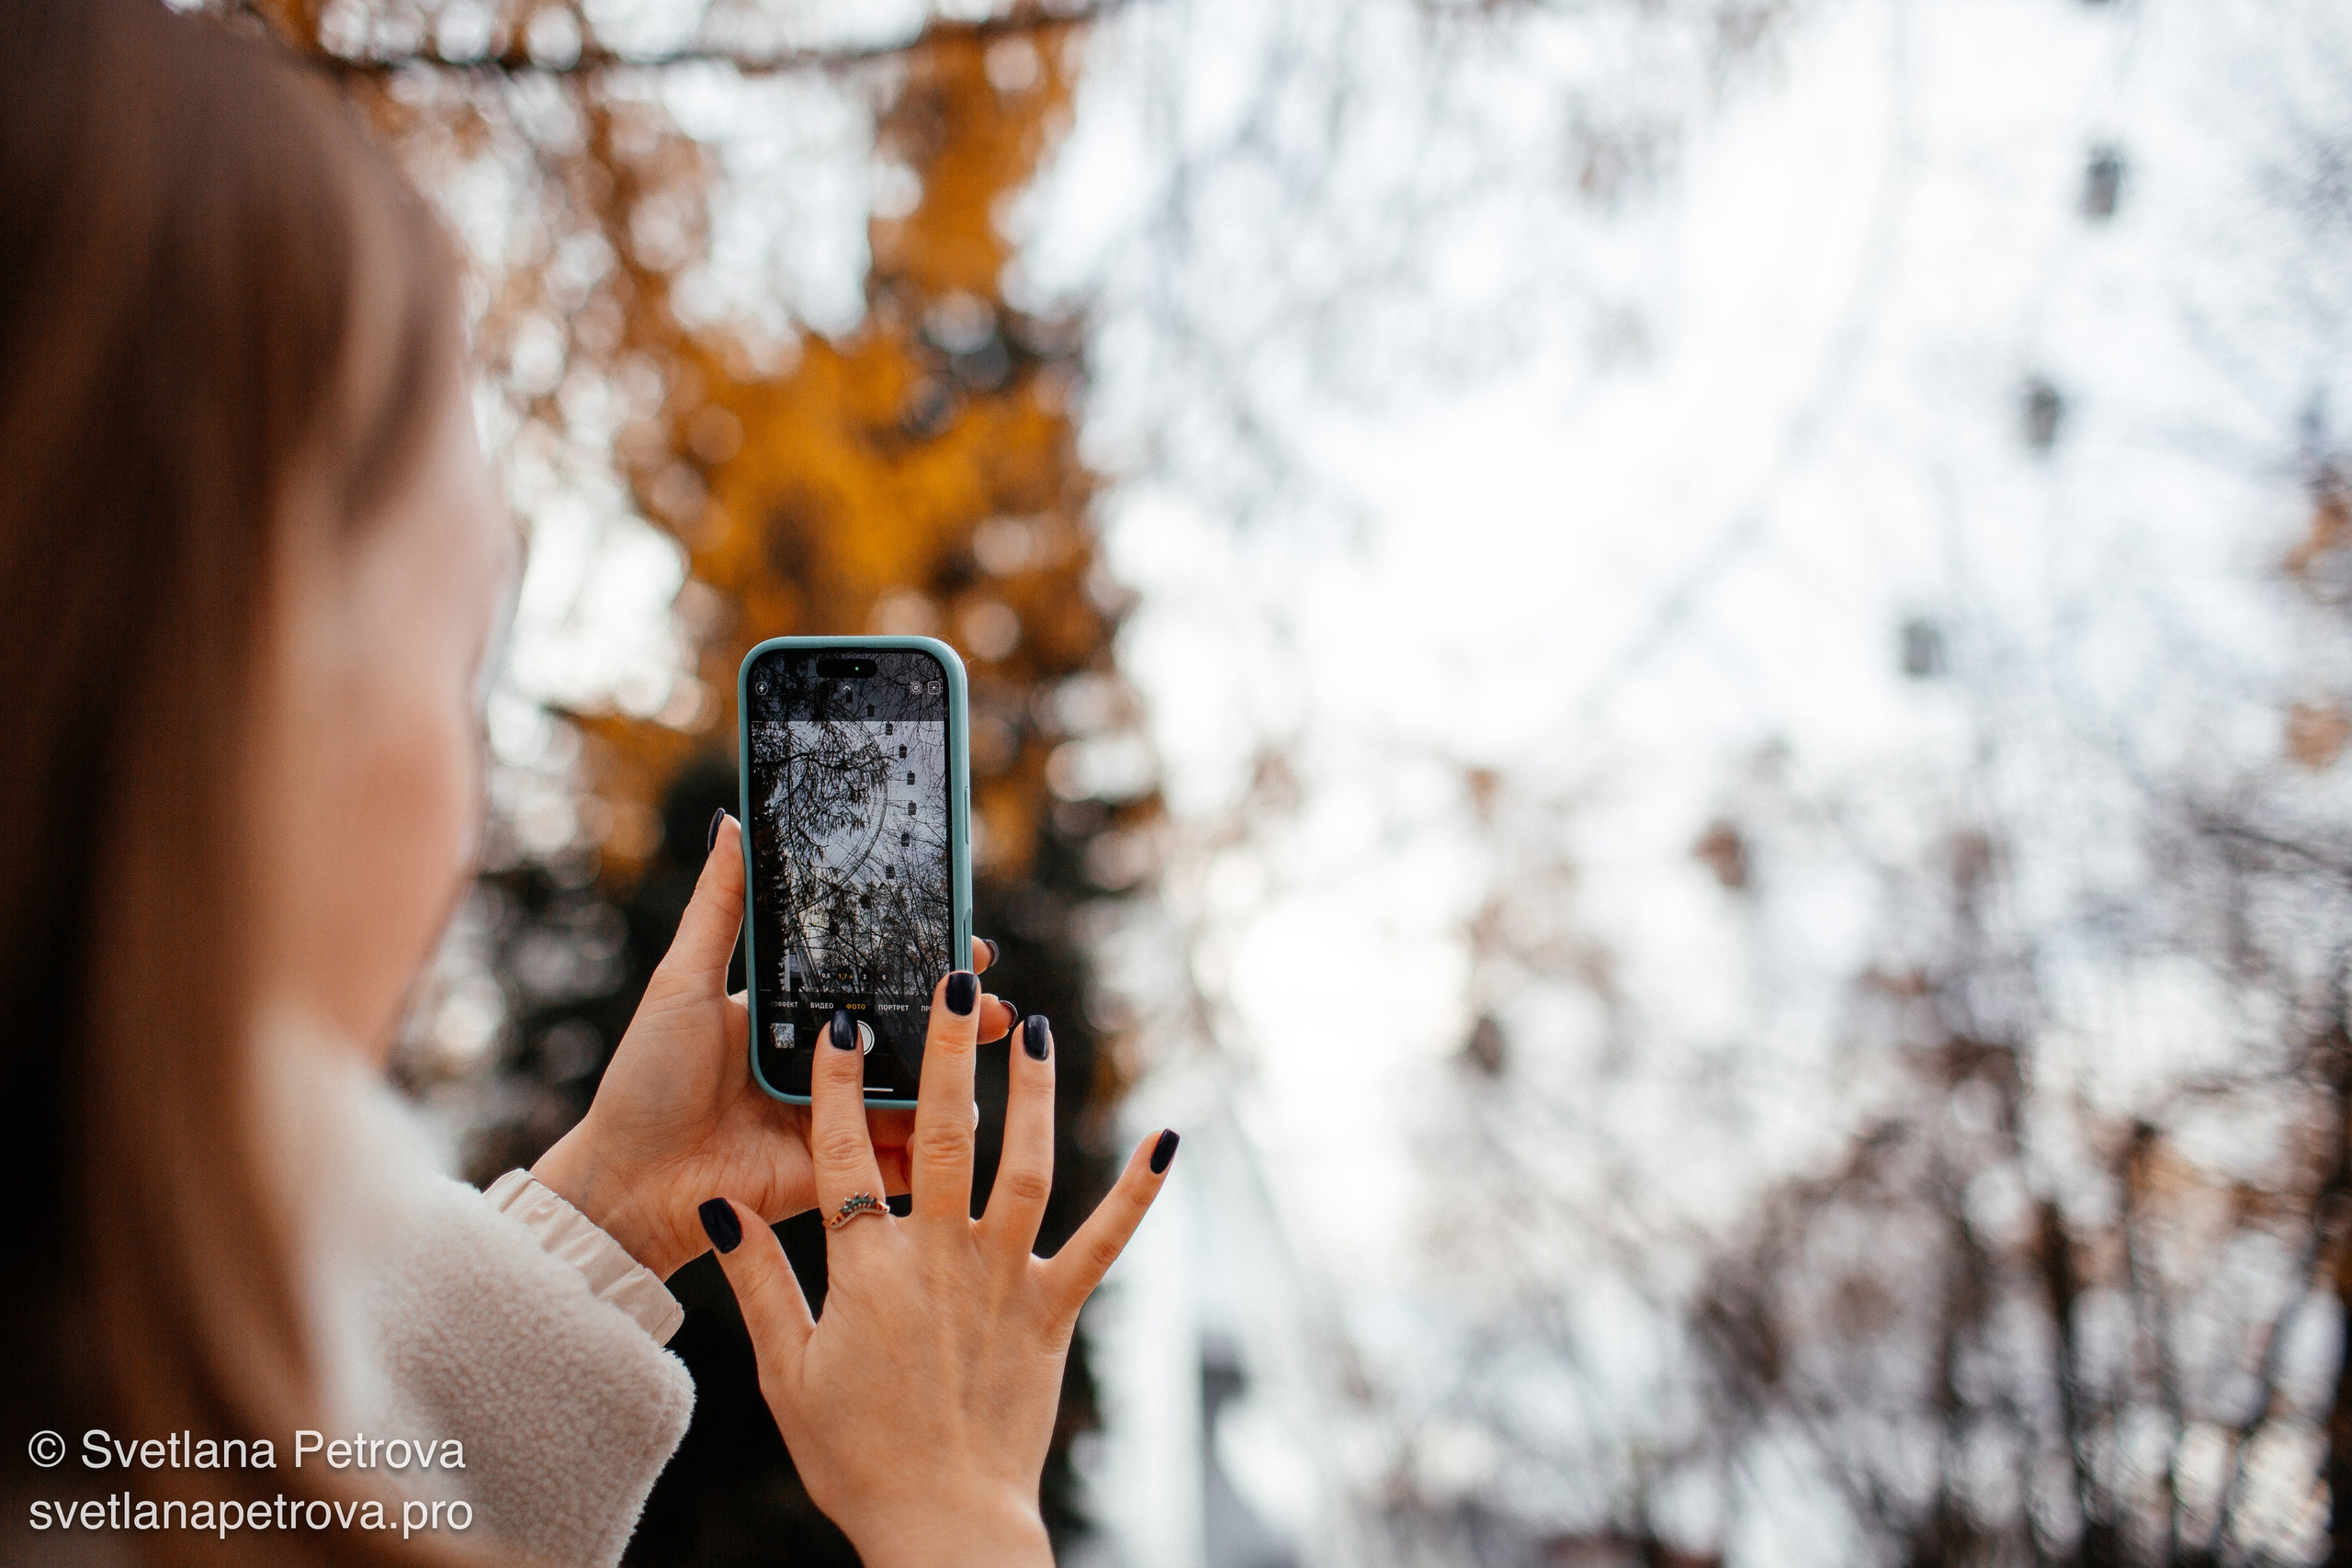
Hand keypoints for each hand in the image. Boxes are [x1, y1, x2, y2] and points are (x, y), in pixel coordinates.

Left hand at [531, 812, 1016, 1278]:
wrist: (627, 1184)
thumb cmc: (645, 1080)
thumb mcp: (681, 983)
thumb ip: (717, 908)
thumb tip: (731, 822)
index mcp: (791, 1015)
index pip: (870, 975)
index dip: (918, 955)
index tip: (962, 937)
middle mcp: (821, 1063)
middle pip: (906, 1031)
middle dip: (957, 1013)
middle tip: (992, 998)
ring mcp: (835, 1118)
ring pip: (916, 1090)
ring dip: (959, 1069)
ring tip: (992, 1042)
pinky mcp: (839, 1172)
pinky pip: (898, 1155)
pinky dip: (936, 1139)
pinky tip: (971, 1114)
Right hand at [697, 975, 1176, 1566]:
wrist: (943, 1524)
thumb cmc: (857, 1455)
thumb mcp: (786, 1372)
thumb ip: (759, 1281)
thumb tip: (723, 1207)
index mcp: (866, 1271)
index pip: (839, 1156)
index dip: (832, 1085)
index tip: (836, 1020)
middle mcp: (938, 1258)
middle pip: (937, 1136)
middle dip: (944, 1055)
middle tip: (954, 988)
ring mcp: (1003, 1280)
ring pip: (1022, 1167)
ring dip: (1031, 1096)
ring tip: (1035, 1032)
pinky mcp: (1054, 1310)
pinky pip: (1102, 1242)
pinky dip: (1136, 1193)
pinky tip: (1165, 1140)